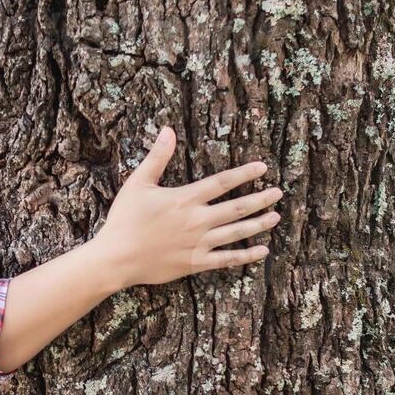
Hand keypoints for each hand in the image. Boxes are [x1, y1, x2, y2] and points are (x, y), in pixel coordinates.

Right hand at [91, 125, 281, 288]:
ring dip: (259, 224)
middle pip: (237, 208)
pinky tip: (262, 250)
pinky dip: (246, 255)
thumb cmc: (124, 219)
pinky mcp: (195, 263)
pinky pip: (227, 259)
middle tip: (278, 193)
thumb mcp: (138, 183)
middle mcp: (197, 221)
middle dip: (260, 199)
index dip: (244, 174)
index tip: (263, 168)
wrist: (116, 258)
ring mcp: (198, 244)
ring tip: (276, 216)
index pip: (222, 182)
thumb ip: (157, 157)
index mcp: (185, 199)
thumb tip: (168, 131)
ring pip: (237, 233)